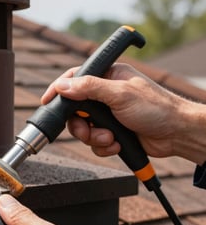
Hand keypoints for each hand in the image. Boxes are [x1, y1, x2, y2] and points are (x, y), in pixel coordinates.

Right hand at [41, 63, 205, 164]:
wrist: (175, 134)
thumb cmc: (156, 108)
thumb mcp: (120, 94)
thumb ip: (90, 88)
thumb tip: (63, 86)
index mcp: (107, 77)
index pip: (75, 79)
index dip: (59, 90)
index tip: (47, 101)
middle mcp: (105, 96)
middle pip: (75, 110)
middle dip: (81, 125)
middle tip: (88, 130)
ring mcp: (107, 115)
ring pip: (83, 129)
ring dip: (95, 138)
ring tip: (111, 139)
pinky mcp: (111, 132)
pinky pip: (95, 142)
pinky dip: (104, 146)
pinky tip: (117, 144)